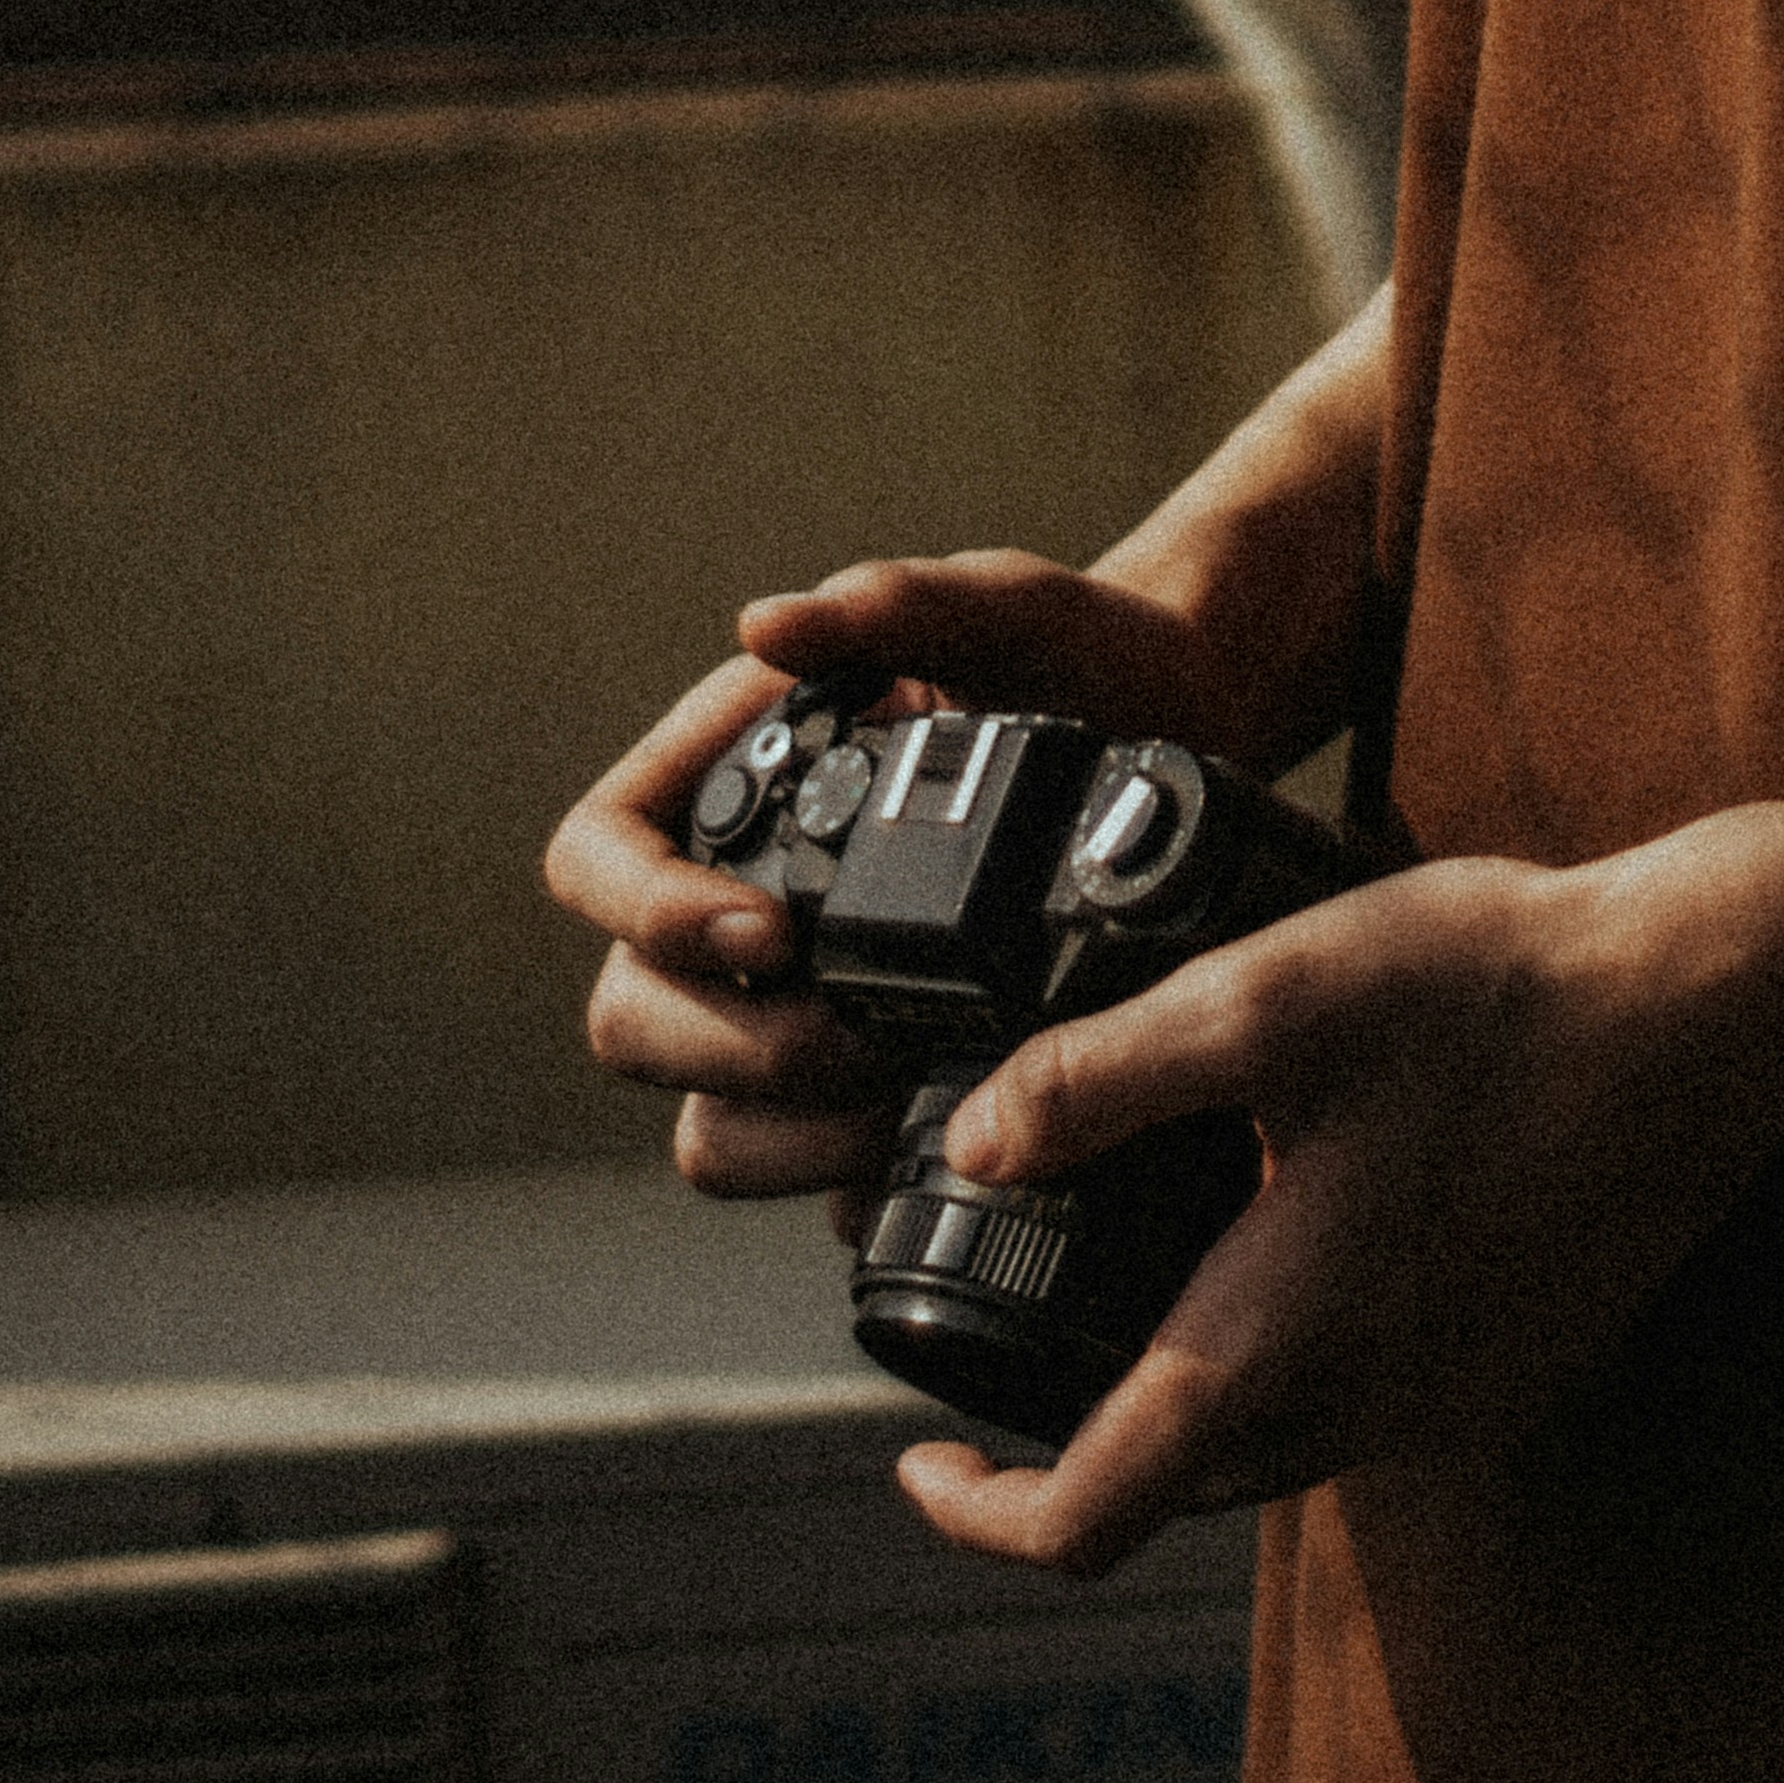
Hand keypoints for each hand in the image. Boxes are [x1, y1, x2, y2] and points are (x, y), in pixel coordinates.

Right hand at [545, 547, 1268, 1201]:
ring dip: (786, 1138)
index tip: (770, 932)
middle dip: (732, 1048)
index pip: (597, 859)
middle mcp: (738, 901)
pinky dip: (861, 1180)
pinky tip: (948, 1139)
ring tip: (907, 1096)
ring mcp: (794, 1008)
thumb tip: (763, 626)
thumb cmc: (1076, 655)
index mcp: (731, 782)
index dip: (647, 913)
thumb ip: (892, 602)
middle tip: (858, 1036)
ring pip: (708, 1124)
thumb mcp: (1004, 607)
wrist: (1186, 740)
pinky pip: (815, 1178)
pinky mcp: (865, 1089)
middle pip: (631, 1016)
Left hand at [889, 823, 1783, 1576]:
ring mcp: (1456, 1398)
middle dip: (1082, 1428)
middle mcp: (1364, 1410)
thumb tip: (979, 1146)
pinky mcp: (1524, 1358)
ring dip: (1203, 1380)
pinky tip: (1326, 1209)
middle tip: (1034, 1306)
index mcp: (1274, 1348)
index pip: (1083, 1521)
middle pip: (1176, 1485)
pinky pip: (1376, 1393)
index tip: (920, 1461)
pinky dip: (1312, 1343)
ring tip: (1169, 1240)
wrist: (1713, 1007)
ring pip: (1281, 1440)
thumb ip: (1103, 1076)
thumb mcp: (1270, 998)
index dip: (974, 1515)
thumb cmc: (1498, 996)